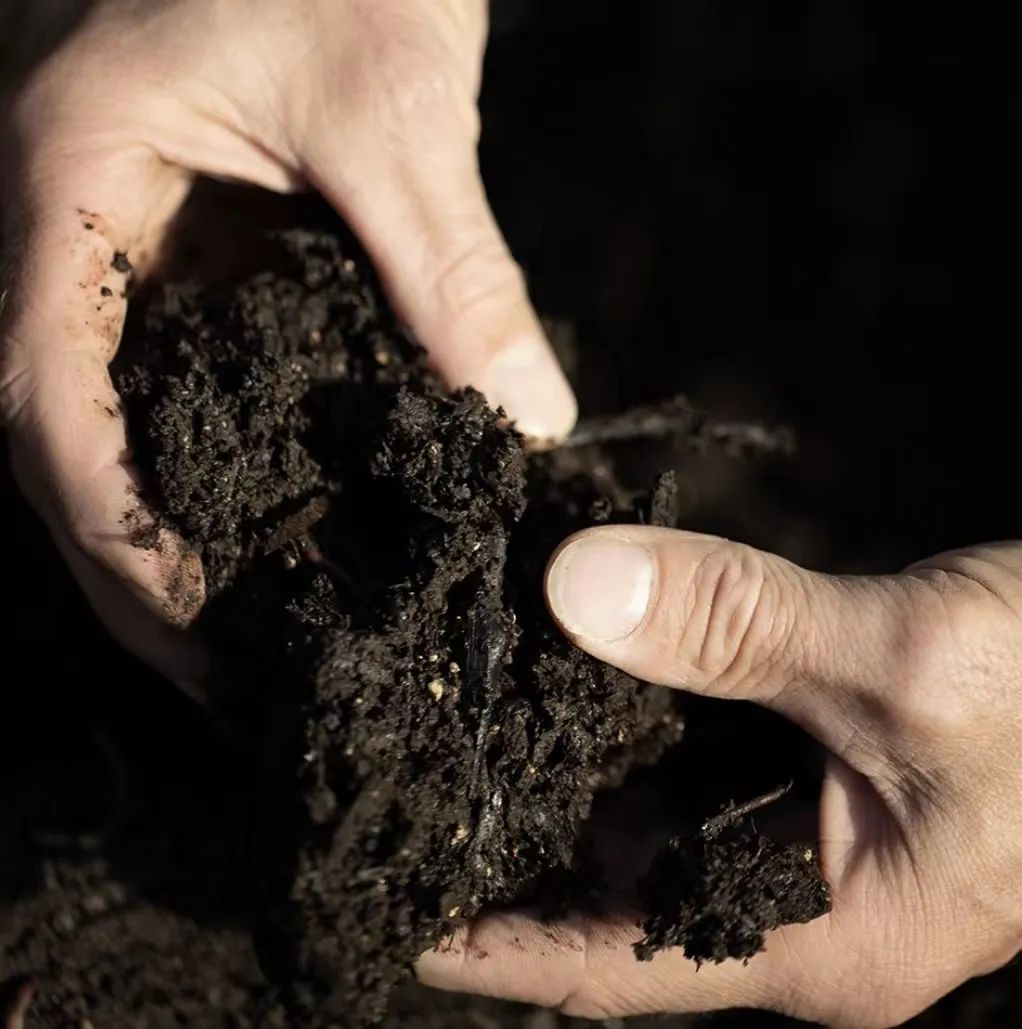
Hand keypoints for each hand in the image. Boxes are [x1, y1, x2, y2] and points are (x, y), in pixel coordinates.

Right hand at [0, 0, 575, 685]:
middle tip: (223, 674)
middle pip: (72, 442)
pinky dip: (238, 472)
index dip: (110, 524)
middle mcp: (85, 237)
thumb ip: (454, 271)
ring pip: (132, 430)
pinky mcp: (205, 269)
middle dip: (139, 568)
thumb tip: (529, 420)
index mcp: (74, 184)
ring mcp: (140, 257)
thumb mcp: (397, 109)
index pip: (46, 394)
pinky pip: (203, 390)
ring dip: (184, 538)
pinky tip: (300, 530)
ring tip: (255, 639)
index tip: (189, 621)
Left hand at [419, 528, 1021, 1026]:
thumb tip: (574, 586)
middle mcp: (795, 906)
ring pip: (647, 820)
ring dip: (564, 774)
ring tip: (455, 725)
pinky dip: (626, 724)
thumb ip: (737, 624)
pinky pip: (688, 760)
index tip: (386, 909)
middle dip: (512, 843)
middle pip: (614, 893)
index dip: (492, 948)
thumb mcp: (902, 660)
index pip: (609, 970)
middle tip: (396, 785)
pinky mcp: (806, 775)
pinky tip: (563, 673)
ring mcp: (800, 841)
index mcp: (821, 941)